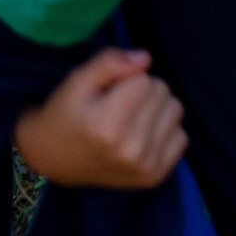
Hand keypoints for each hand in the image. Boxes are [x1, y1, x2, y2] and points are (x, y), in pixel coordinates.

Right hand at [13, 48, 186, 189]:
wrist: (53, 159)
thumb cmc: (65, 114)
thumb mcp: (76, 81)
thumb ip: (108, 63)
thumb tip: (145, 58)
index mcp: (107, 125)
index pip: (144, 79)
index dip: (127, 77)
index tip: (108, 91)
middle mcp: (130, 149)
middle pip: (163, 92)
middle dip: (143, 90)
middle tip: (118, 104)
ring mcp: (145, 166)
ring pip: (176, 110)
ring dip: (157, 107)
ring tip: (131, 117)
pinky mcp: (155, 177)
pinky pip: (182, 136)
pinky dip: (164, 131)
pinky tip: (141, 135)